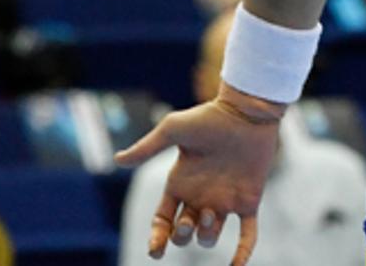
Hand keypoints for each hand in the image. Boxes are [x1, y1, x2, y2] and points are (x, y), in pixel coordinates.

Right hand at [116, 85, 283, 262]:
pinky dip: (243, 253)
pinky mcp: (248, 202)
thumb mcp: (172, 131)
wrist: (244, 114)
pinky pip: (247, 235)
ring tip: (210, 214)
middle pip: (183, 233)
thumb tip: (117, 160)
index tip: (155, 251)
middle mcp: (199, 196)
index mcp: (179, 183)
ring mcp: (224, 201)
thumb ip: (147, 148)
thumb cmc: (207, 119)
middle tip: (188, 220)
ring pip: (210, 237)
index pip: (162, 219)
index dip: (157, 237)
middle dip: (182, 235)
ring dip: (207, 236)